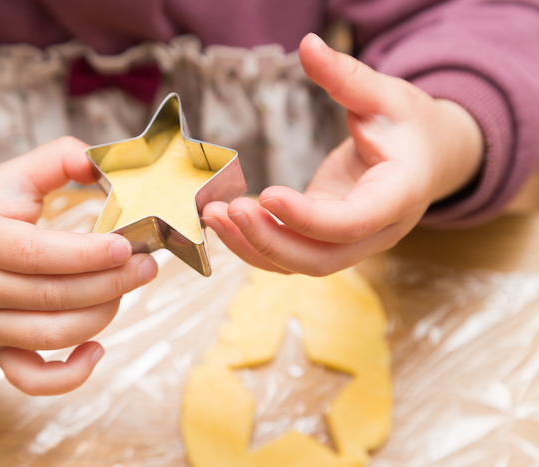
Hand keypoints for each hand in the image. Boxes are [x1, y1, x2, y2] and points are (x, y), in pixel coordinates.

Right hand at [0, 137, 157, 394]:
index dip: (87, 255)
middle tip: (145, 266)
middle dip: (110, 284)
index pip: (38, 254)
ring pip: (50, 336)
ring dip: (100, 317)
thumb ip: (56, 160)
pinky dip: (69, 376)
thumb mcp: (9, 177)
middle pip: (52, 297)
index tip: (127, 246)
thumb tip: (99, 160)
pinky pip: (30, 379)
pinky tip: (97, 349)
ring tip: (126, 289)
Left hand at [203, 33, 482, 275]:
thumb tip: (310, 43)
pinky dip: (255, 245)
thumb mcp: (386, 97)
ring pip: (300, 264)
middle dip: (270, 240)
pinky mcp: (326, 239)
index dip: (308, 217)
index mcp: (399, 196)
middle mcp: (376, 231)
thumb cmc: (409, 126)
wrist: (427, 157)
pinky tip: (225, 220)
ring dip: (253, 247)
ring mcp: (350, 242)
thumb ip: (348, 77)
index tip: (266, 193)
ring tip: (213, 214)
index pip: (353, 222)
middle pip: (321, 258)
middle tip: (227, 209)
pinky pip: (290, 254)